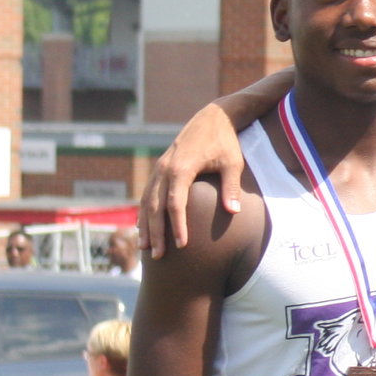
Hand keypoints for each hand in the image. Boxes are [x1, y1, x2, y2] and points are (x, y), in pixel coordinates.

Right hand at [141, 104, 249, 256]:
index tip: (182, 245)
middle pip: (156, 206)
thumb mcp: (233, 163)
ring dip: (146, 225)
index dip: (177, 226)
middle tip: (158, 256)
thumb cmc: (225, 142)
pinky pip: (148, 194)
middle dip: (156, 232)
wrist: (212, 118)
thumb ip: (231, 188)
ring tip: (146, 248)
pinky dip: (144, 212)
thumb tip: (233, 212)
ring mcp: (159, 168)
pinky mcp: (160, 169)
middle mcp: (165, 169)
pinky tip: (143, 228)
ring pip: (147, 201)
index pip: (175, 203)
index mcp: (181, 168)